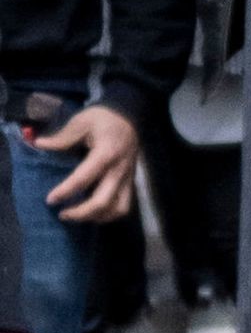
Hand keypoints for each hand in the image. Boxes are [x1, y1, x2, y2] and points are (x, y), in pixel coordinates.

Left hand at [34, 105, 139, 222]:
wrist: (128, 115)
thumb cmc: (102, 119)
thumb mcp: (81, 122)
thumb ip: (62, 137)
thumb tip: (39, 144)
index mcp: (106, 153)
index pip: (84, 178)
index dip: (65, 191)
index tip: (50, 200)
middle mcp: (119, 169)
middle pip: (102, 202)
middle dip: (80, 213)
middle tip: (62, 213)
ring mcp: (127, 178)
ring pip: (116, 209)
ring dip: (95, 217)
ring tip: (78, 215)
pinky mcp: (130, 182)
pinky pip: (123, 206)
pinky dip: (108, 215)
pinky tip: (93, 214)